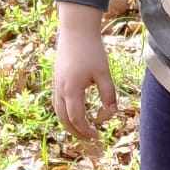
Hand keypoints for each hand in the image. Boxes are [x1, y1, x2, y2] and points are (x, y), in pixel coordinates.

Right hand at [52, 7, 117, 145]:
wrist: (76, 30)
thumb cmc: (91, 50)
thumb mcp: (104, 73)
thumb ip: (108, 94)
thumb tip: (112, 113)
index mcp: (72, 90)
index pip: (77, 119)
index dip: (87, 130)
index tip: (98, 135)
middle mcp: (60, 90)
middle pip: (64, 120)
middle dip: (76, 132)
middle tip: (90, 139)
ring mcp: (56, 85)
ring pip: (58, 112)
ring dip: (70, 124)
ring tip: (83, 130)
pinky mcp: (57, 80)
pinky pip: (57, 103)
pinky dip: (65, 113)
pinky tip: (76, 113)